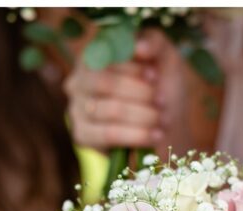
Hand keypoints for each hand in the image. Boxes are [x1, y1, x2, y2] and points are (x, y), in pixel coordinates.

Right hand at [64, 31, 165, 150]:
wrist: (165, 126)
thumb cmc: (161, 87)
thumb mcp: (164, 57)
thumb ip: (154, 42)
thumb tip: (138, 47)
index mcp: (94, 55)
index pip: (106, 57)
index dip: (133, 68)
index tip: (156, 77)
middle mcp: (78, 80)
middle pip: (104, 83)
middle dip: (139, 93)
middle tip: (162, 101)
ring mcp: (76, 109)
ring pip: (110, 110)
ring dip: (144, 115)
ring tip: (162, 119)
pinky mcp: (82, 135)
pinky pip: (108, 134)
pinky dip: (137, 135)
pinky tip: (154, 135)